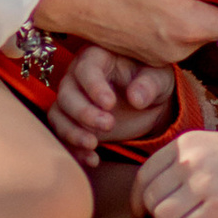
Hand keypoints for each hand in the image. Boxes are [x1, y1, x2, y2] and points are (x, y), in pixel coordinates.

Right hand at [47, 45, 176, 167]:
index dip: (94, 86)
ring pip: (59, 114)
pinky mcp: (72, 122)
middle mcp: (78, 76)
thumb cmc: (151, 80)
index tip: (110, 104)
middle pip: (66, 93)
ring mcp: (72, 100)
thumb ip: (149, 85)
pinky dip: (74, 149)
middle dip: (84, 112)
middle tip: (108, 125)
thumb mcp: (159, 78)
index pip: (87, 68)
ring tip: (93, 145)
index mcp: (98, 56)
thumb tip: (136, 98)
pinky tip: (93, 160)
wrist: (148, 102)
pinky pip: (62, 134)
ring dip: (72, 132)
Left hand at [134, 126, 217, 217]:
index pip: (144, 176)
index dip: (139, 200)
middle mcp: (189, 161)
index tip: (142, 214)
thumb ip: (180, 164)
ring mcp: (203, 183)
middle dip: (158, 216)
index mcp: (184, 144)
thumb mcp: (208, 147)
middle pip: (152, 200)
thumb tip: (151, 197)